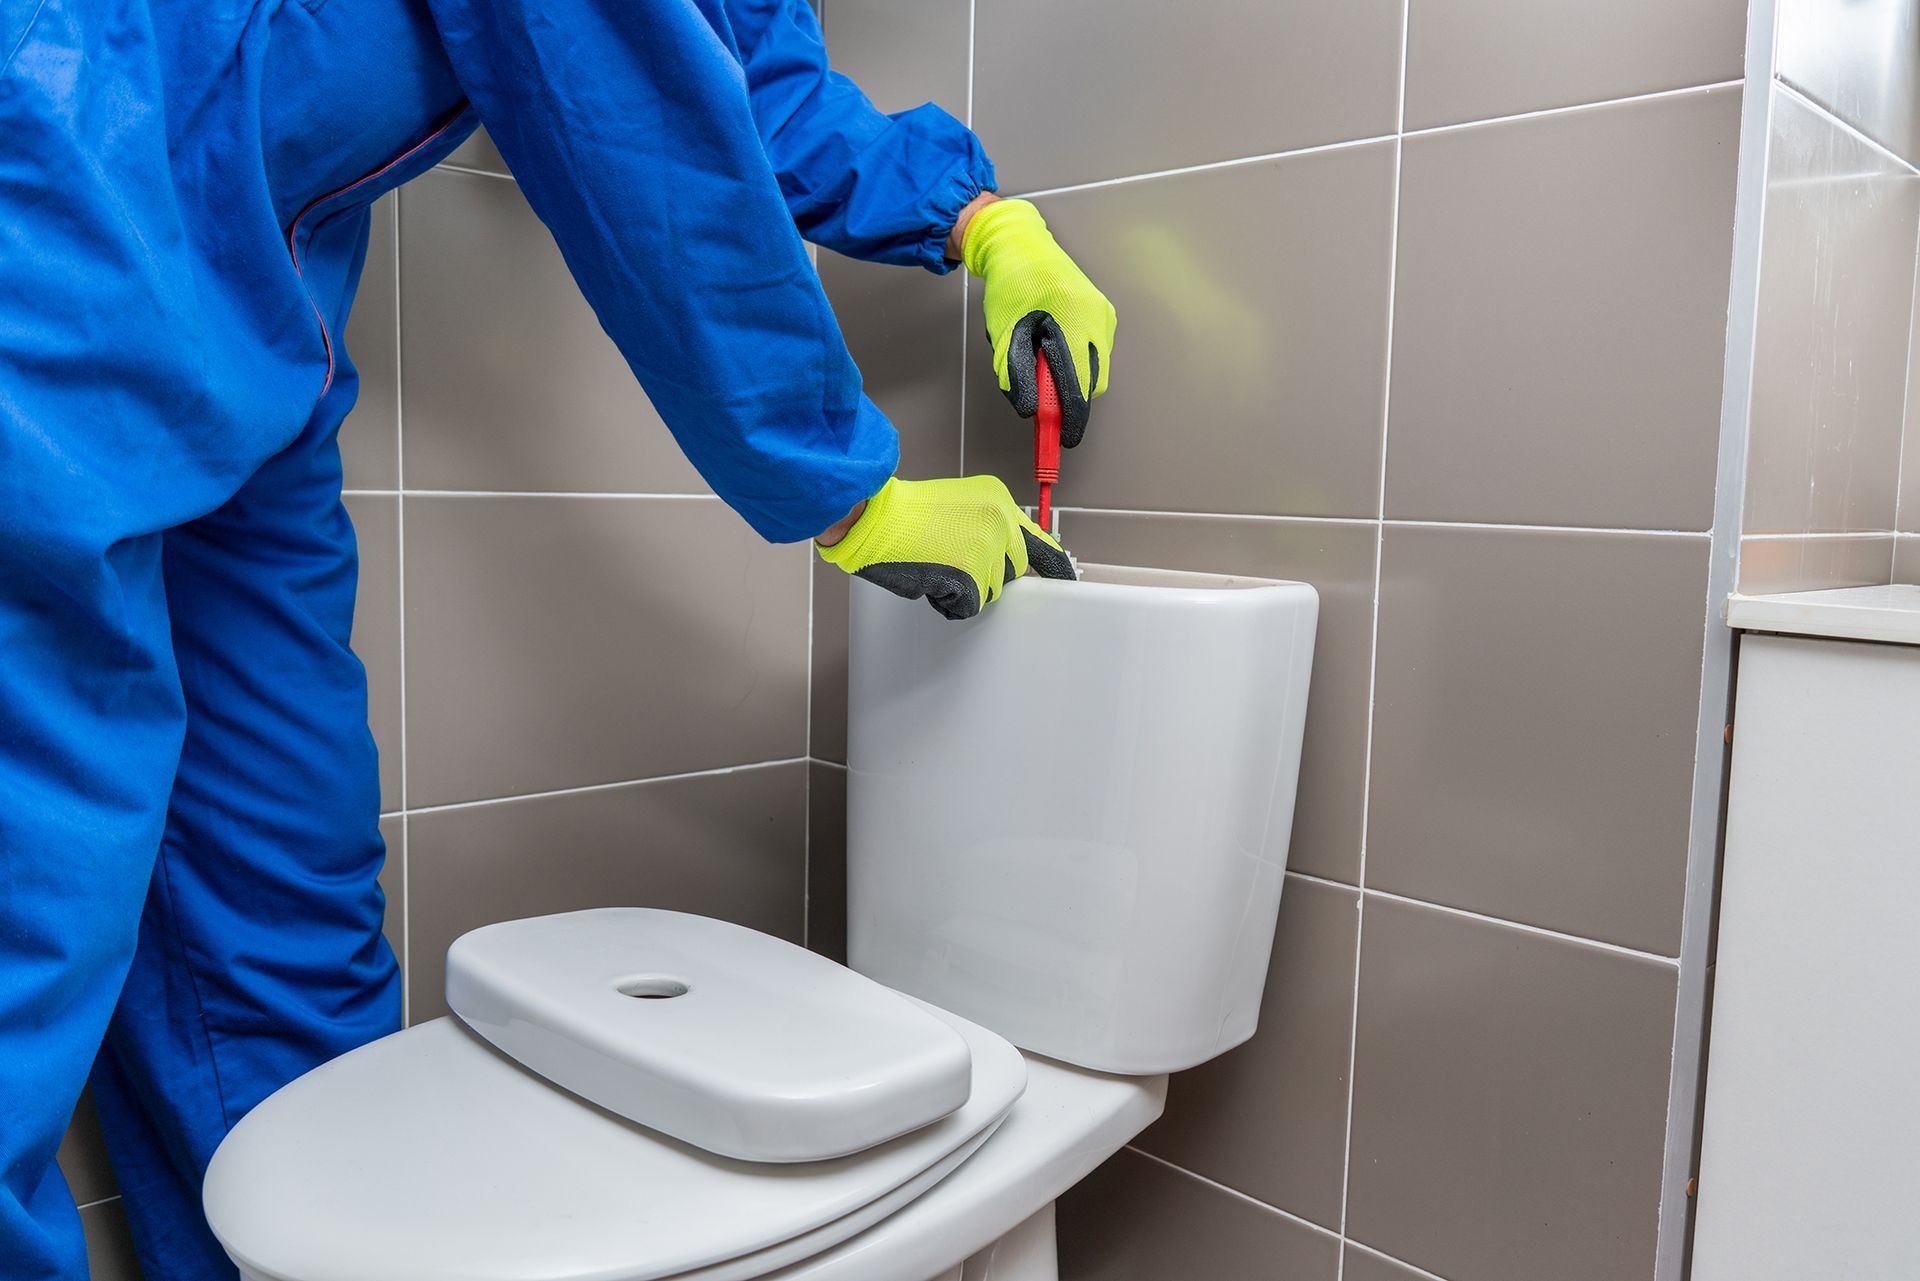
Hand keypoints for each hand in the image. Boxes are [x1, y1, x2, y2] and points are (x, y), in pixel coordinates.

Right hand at [816, 476, 1075, 619]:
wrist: (874, 519)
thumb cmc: (904, 515)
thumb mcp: (960, 506)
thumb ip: (988, 527)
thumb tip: (1004, 556)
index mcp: (998, 501)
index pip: (1038, 540)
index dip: (1052, 565)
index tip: (1068, 580)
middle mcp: (1000, 521)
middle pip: (1013, 569)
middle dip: (987, 574)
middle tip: (952, 562)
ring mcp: (988, 548)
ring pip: (991, 590)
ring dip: (964, 587)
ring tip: (935, 563)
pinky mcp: (972, 574)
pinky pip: (970, 605)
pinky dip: (949, 600)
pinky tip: (930, 576)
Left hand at [961, 198, 1115, 446]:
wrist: (1023, 246)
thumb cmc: (1011, 284)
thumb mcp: (1004, 333)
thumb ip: (1016, 374)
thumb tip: (1031, 410)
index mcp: (1071, 318)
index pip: (1079, 384)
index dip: (1072, 417)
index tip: (1065, 439)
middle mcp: (1096, 316)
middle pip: (1093, 382)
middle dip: (1070, 398)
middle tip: (1042, 399)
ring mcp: (1105, 314)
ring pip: (1096, 369)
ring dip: (1073, 377)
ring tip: (1043, 360)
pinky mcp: (1105, 314)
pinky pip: (1096, 352)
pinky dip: (1077, 361)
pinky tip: (1055, 345)